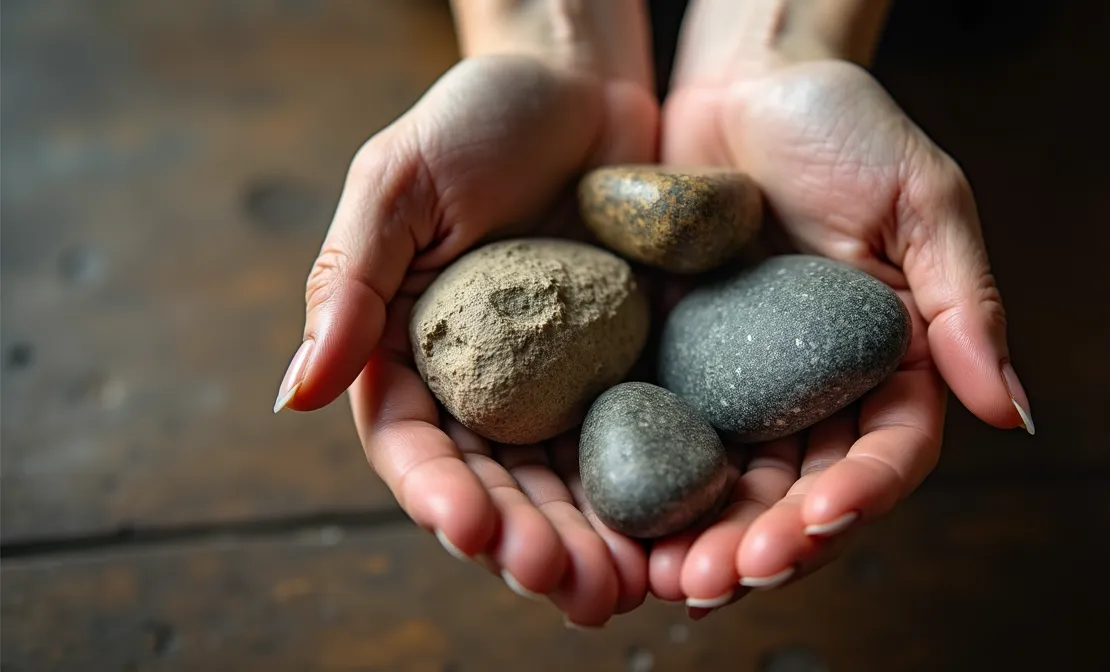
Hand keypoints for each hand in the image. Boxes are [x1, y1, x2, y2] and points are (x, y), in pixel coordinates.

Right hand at [273, 2, 658, 626]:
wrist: (586, 83)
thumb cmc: (479, 117)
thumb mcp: (400, 183)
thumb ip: (349, 284)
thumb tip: (295, 394)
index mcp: (416, 353)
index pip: (417, 445)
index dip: (441, 493)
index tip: (470, 529)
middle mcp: (488, 385)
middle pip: (500, 486)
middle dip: (526, 544)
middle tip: (564, 586)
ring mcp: (563, 385)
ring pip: (569, 487)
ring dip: (588, 545)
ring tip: (618, 590)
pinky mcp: (630, 370)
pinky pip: (638, 444)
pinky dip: (649, 497)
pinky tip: (673, 539)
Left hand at [649, 0, 1033, 610]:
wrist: (740, 82)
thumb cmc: (841, 124)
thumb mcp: (920, 199)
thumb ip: (965, 304)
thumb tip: (1014, 415)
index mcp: (889, 361)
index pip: (888, 451)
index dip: (860, 494)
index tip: (818, 519)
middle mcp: (817, 389)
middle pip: (803, 490)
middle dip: (768, 544)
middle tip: (719, 579)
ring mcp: (743, 385)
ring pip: (734, 485)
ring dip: (705, 539)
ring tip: (668, 580)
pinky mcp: (675, 367)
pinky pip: (664, 439)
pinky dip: (647, 489)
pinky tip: (619, 527)